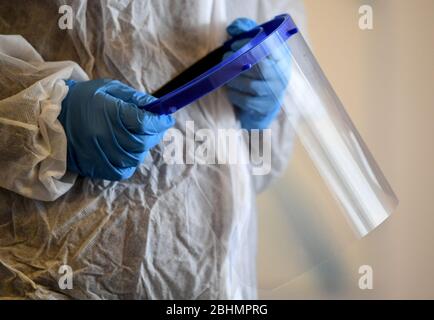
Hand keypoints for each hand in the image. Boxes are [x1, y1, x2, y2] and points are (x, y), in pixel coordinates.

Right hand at [58, 79, 173, 179]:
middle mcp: (105, 136)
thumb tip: (159, 107)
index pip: (145, 122)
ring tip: (136, 136)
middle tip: (154, 127)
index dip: (160, 121)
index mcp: (110, 113)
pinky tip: (125, 150)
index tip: (166, 117)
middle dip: (154, 133)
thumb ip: (136, 98)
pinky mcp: (96, 168)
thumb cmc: (84, 99)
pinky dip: (130, 162)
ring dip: (142, 147)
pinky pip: (124, 170)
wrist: (50, 118)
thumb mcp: (109, 89)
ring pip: (136, 157)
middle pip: (143, 141)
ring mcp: (100, 154)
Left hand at [224, 18, 289, 129]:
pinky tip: (229, 89)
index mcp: (282, 58)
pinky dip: (234, 94)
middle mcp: (282, 75)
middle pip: (260, 67)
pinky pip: (246, 100)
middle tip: (225, 57)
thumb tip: (233, 28)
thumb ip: (246, 32)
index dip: (249, 44)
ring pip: (251, 85)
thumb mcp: (255, 49)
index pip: (269, 47)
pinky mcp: (265, 108)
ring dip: (233, 79)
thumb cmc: (256, 71)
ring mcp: (274, 93)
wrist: (262, 106)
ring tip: (224, 74)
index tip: (233, 44)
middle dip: (238, 61)